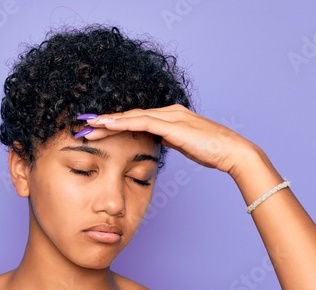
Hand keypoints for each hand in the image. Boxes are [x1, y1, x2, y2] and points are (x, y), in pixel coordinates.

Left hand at [82, 104, 256, 174]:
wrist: (232, 152)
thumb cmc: (214, 152)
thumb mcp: (187, 146)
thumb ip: (172, 141)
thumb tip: (159, 142)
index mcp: (171, 117)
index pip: (137, 120)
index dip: (115, 126)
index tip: (96, 132)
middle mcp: (168, 112)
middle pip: (129, 116)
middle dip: (105, 122)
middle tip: (83, 128)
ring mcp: (170, 116)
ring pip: (131, 117)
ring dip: (107, 122)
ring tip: (86, 127)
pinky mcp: (171, 125)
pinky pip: (141, 122)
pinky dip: (121, 124)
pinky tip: (106, 126)